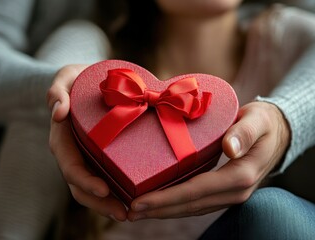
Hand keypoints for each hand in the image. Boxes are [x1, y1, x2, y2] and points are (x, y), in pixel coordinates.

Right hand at [47, 64, 126, 221]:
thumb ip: (57, 90)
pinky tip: (133, 199)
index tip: (104, 190)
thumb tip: (57, 113)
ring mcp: (86, 158)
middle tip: (124, 213)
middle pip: (81, 186)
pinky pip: (105, 178)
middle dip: (100, 203)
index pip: (70, 166)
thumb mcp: (65, 77)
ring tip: (130, 213)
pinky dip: (116, 192)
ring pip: (92, 189)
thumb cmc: (77, 79)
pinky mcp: (100, 157)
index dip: (85, 181)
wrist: (87, 81)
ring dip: (108, 205)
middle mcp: (73, 153)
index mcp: (63, 139)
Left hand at [127, 101, 289, 220]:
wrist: (276, 132)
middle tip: (129, 211)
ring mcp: (229, 195)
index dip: (167, 198)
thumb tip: (229, 148)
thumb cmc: (263, 122)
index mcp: (241, 175)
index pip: (197, 191)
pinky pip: (196, 203)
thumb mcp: (257, 121)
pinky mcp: (223, 192)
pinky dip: (175, 205)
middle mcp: (234, 191)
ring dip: (164, 211)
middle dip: (158, 209)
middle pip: (190, 205)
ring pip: (192, 208)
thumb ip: (244, 133)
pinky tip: (158, 203)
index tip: (139, 201)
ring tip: (137, 211)